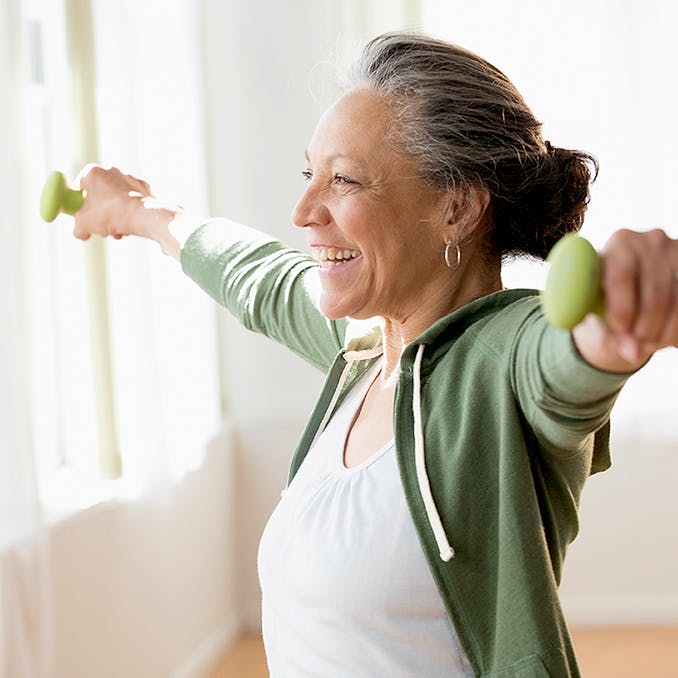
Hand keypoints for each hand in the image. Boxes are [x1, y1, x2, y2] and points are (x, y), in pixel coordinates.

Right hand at [73, 165, 177, 244]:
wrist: (143, 215)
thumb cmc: (109, 214)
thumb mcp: (83, 224)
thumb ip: (77, 228)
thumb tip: (80, 232)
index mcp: (92, 172)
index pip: (79, 187)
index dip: (78, 204)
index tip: (80, 217)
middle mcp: (112, 170)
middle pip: (99, 196)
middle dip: (98, 215)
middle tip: (100, 229)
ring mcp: (130, 179)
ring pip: (116, 202)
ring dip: (114, 219)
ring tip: (117, 232)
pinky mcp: (146, 189)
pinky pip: (132, 204)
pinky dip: (130, 215)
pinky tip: (130, 227)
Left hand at [573, 228, 677, 371]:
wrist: (627, 285)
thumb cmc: (602, 297)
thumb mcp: (594, 311)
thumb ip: (606, 332)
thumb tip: (633, 353)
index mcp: (618, 243)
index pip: (622, 276)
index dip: (622, 308)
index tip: (620, 331)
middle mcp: (652, 241)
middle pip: (655, 293)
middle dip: (646, 327)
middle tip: (636, 345)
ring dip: (664, 332)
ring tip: (648, 344)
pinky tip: (666, 338)